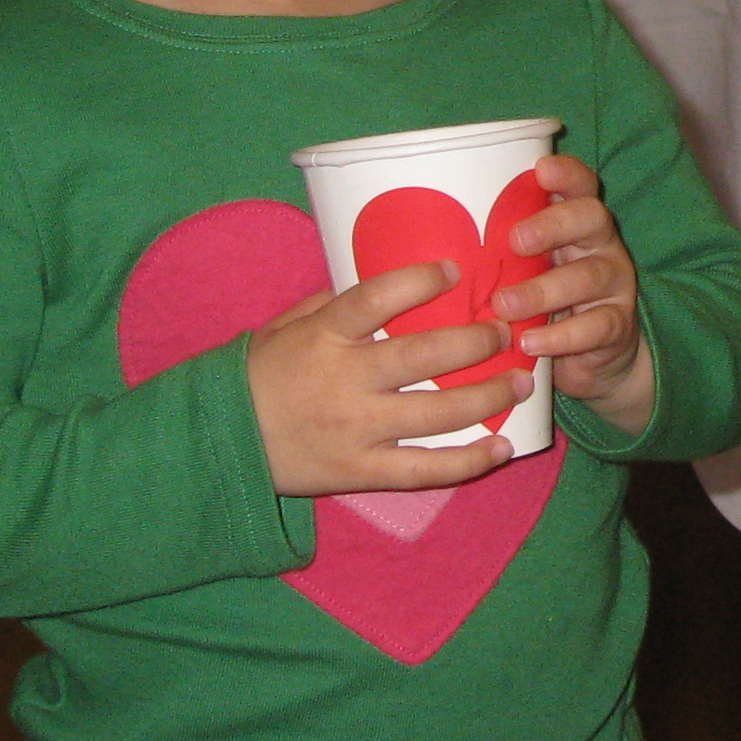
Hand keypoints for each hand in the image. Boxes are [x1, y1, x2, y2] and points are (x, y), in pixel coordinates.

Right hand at [248, 260, 524, 496]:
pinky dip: (467, 461)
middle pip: (424, 356)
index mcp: (323, 336)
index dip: (418, 281)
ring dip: (488, 396)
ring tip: (522, 383)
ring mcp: (356, 429)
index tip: (456, 269)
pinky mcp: (360, 471)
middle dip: (476, 342)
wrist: (218, 443)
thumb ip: (332, 303)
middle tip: (506, 332)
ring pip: (436, 412)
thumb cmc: (257, 376)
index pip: (376, 298)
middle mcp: (344, 380)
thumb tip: (385, 278)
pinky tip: (501, 448)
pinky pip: (423, 468)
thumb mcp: (285, 327)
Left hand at [499, 154, 653, 436]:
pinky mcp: (616, 326)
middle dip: (553, 225)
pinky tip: (529, 343)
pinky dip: (560, 336)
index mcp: (575, 221)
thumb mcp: (521, 268)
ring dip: (544, 289)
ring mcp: (615, 284)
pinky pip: (595, 327)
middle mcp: (601, 244)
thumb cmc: (539, 299)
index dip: (566, 173)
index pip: (580, 184)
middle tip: (514, 242)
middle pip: (591, 218)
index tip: (540, 170)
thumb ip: (491, 250)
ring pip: (589, 275)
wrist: (592, 358)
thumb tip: (405, 236)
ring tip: (504, 306)